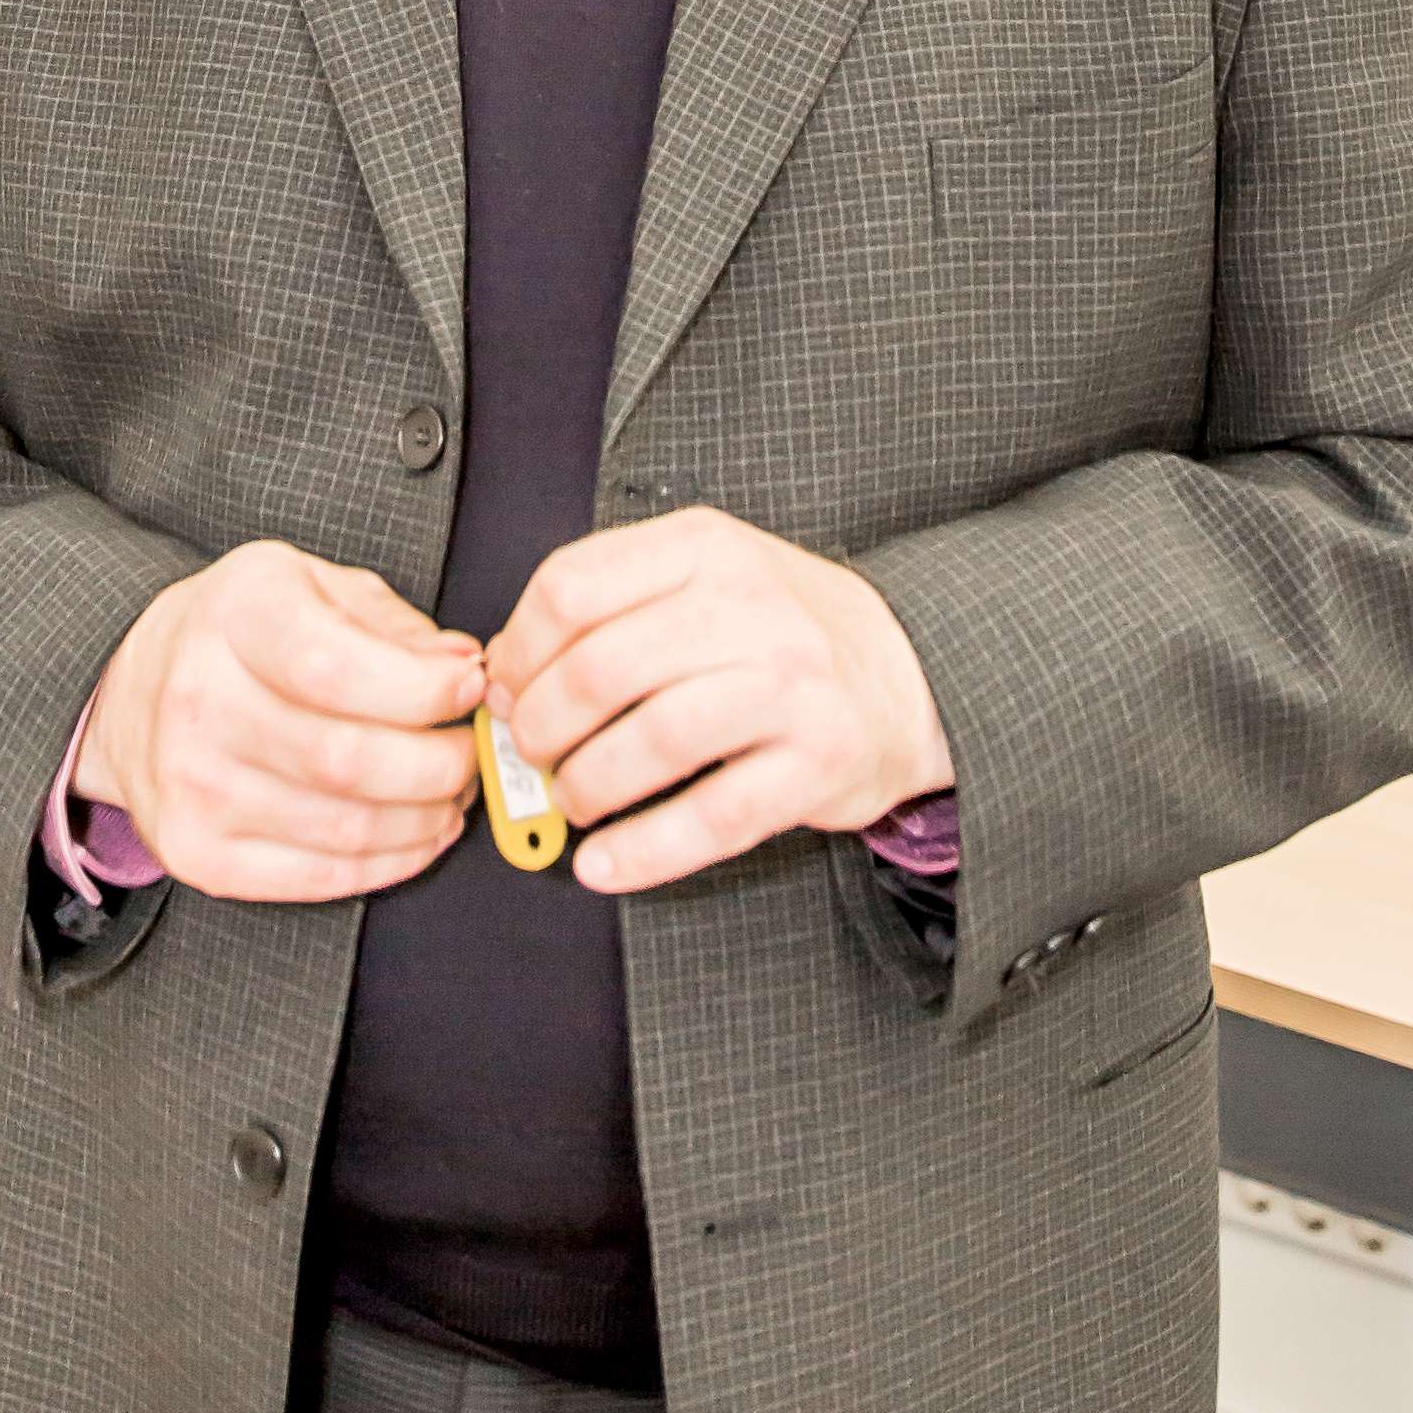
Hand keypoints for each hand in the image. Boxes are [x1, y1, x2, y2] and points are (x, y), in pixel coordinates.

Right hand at [76, 541, 483, 901]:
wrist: (131, 690)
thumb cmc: (245, 633)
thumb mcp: (313, 585)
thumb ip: (394, 625)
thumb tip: (464, 672)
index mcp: (237, 613)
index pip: (338, 670)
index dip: (424, 692)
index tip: (471, 691)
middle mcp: (200, 700)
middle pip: (349, 761)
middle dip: (442, 765)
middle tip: (473, 753)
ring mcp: (191, 787)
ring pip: (346, 827)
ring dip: (428, 818)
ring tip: (453, 793)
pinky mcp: (196, 854)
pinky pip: (320, 877)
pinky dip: (392, 862)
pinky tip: (419, 833)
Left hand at [482, 505, 951, 892]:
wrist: (909, 671)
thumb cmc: (781, 630)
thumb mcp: (706, 575)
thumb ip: (614, 604)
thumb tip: (505, 672)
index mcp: (704, 548)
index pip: (571, 588)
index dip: (518, 650)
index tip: (503, 689)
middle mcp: (749, 608)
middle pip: (599, 669)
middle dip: (539, 727)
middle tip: (531, 754)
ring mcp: (790, 687)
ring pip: (652, 742)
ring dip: (585, 787)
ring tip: (573, 801)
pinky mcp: (818, 765)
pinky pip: (712, 818)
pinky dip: (643, 852)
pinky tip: (602, 865)